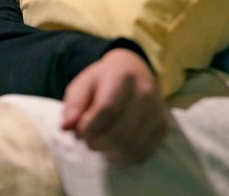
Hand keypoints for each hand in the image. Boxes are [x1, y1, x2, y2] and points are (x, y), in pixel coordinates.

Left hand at [61, 47, 167, 163]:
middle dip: (96, 142)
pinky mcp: (162, 128)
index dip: (88, 128)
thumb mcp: (83, 84)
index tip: (78, 131)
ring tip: (100, 140)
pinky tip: (114, 146)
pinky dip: (122, 156)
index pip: (106, 111)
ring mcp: (157, 112)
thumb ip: (74, 104)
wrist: (135, 72)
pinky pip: (140, 154)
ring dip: (108, 151)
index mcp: (124, 76)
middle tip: (87, 138)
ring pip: (130, 147)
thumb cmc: (104, 80)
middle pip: (119, 133)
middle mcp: (146, 93)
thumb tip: (66, 127)